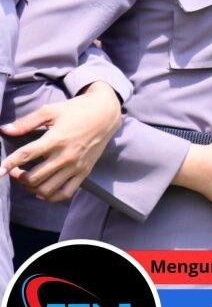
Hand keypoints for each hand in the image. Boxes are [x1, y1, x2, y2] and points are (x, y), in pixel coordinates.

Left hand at [0, 83, 121, 201]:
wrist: (106, 113)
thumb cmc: (77, 109)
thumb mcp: (51, 110)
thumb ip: (27, 122)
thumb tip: (5, 130)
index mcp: (56, 138)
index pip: (26, 155)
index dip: (8, 164)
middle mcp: (65, 155)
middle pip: (34, 177)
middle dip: (18, 176)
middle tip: (15, 170)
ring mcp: (75, 166)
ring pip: (46, 189)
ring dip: (31, 187)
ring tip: (28, 178)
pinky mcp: (84, 172)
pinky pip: (65, 193)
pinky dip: (50, 197)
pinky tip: (42, 190)